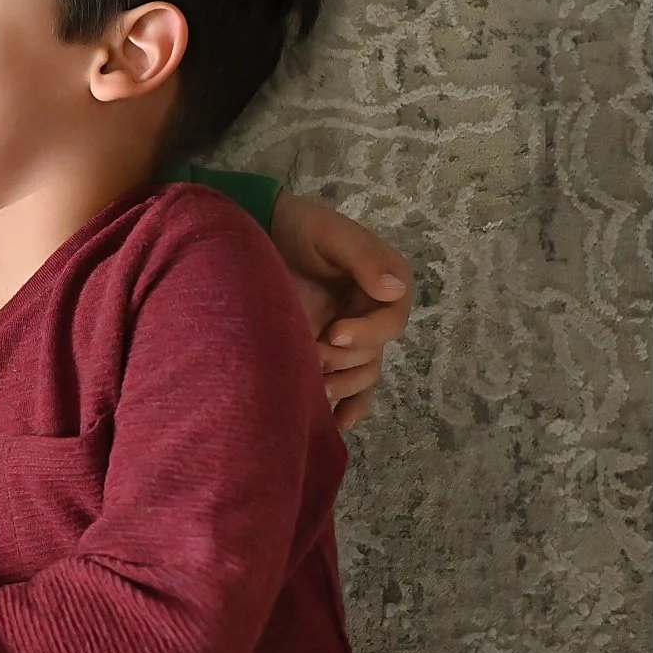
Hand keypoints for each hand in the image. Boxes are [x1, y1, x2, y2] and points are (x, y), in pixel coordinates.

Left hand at [269, 191, 412, 431]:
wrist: (258, 234)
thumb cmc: (299, 228)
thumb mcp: (332, 234)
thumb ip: (363, 258)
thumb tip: (394, 290)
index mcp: (386, 285)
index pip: (391, 321)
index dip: (367, 332)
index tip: (334, 333)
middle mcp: (373, 314)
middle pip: (372, 354)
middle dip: (342, 358)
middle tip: (309, 353)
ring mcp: (349, 336)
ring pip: (359, 374)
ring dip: (340, 385)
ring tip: (312, 388)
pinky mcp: (326, 352)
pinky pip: (350, 388)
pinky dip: (347, 407)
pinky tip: (336, 424)